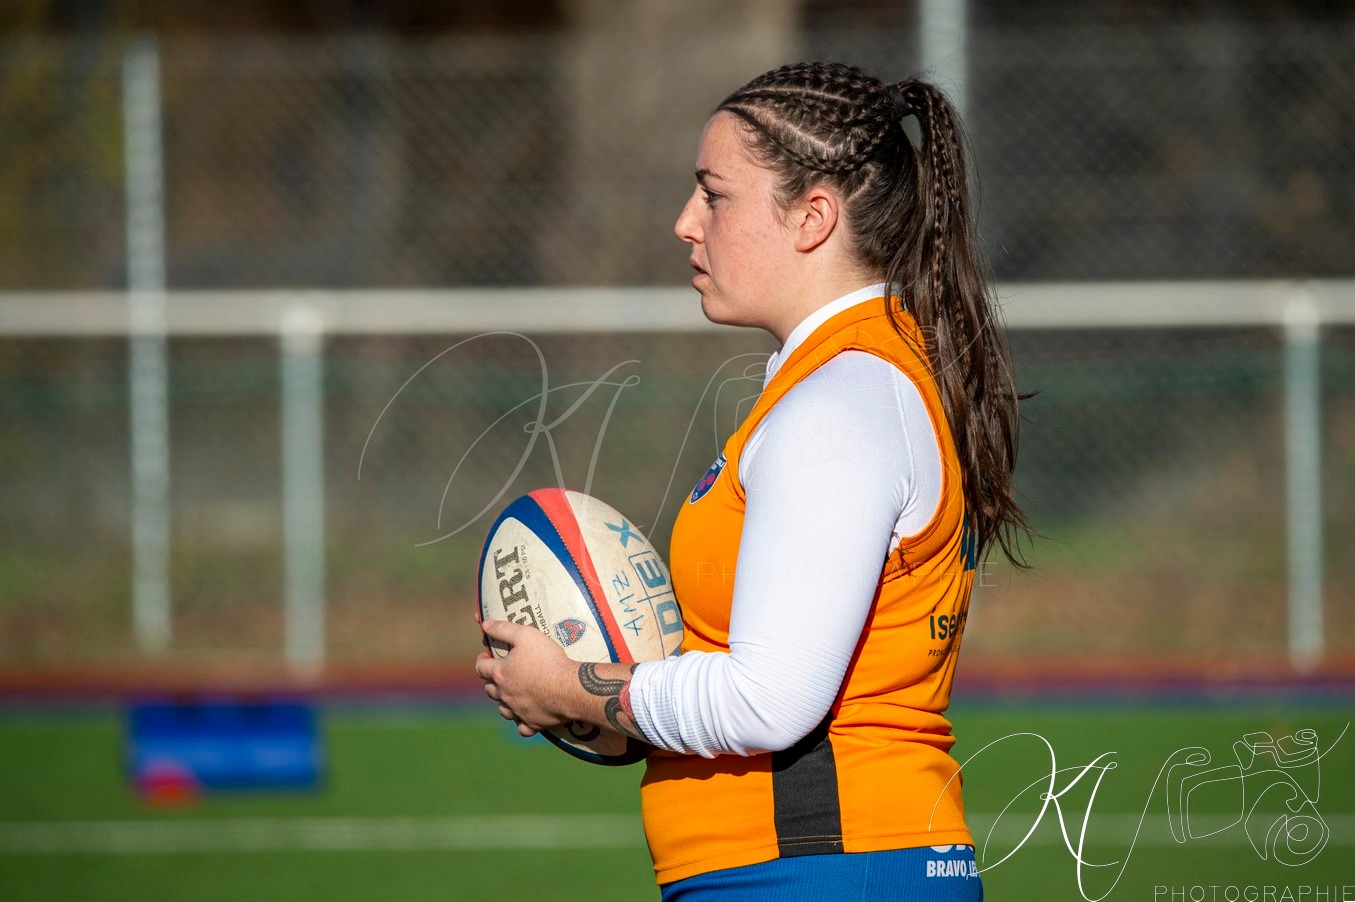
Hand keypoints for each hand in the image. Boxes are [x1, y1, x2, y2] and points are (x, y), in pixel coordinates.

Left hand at [474, 619, 575, 736]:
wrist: (569, 688)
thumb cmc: (547, 659)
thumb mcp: (526, 635)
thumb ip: (504, 629)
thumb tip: (485, 624)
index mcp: (501, 673)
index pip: (480, 668)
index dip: (481, 661)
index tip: (485, 657)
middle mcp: (505, 694)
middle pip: (489, 690)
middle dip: (491, 681)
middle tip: (500, 674)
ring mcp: (517, 711)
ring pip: (503, 709)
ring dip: (504, 702)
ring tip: (512, 694)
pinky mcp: (532, 723)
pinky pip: (521, 727)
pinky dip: (521, 722)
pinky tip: (526, 716)